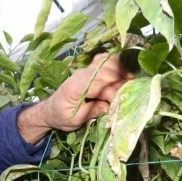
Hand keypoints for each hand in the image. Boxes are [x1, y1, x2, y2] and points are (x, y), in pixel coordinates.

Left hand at [17, 53, 133, 142]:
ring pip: (107, 62)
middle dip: (120, 82)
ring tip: (131, 83)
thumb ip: (93, 111)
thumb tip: (111, 107)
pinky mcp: (90, 70)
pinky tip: (125, 75)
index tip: (120, 103)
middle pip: (106, 70)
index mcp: (75, 87)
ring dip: (121, 71)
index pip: (100, 84)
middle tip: (131, 93)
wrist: (50, 109)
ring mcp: (86, 70)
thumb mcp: (76, 119)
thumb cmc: (61, 116)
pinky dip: (117, 65)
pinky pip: (105, 61)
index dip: (113, 93)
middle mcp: (81, 74)